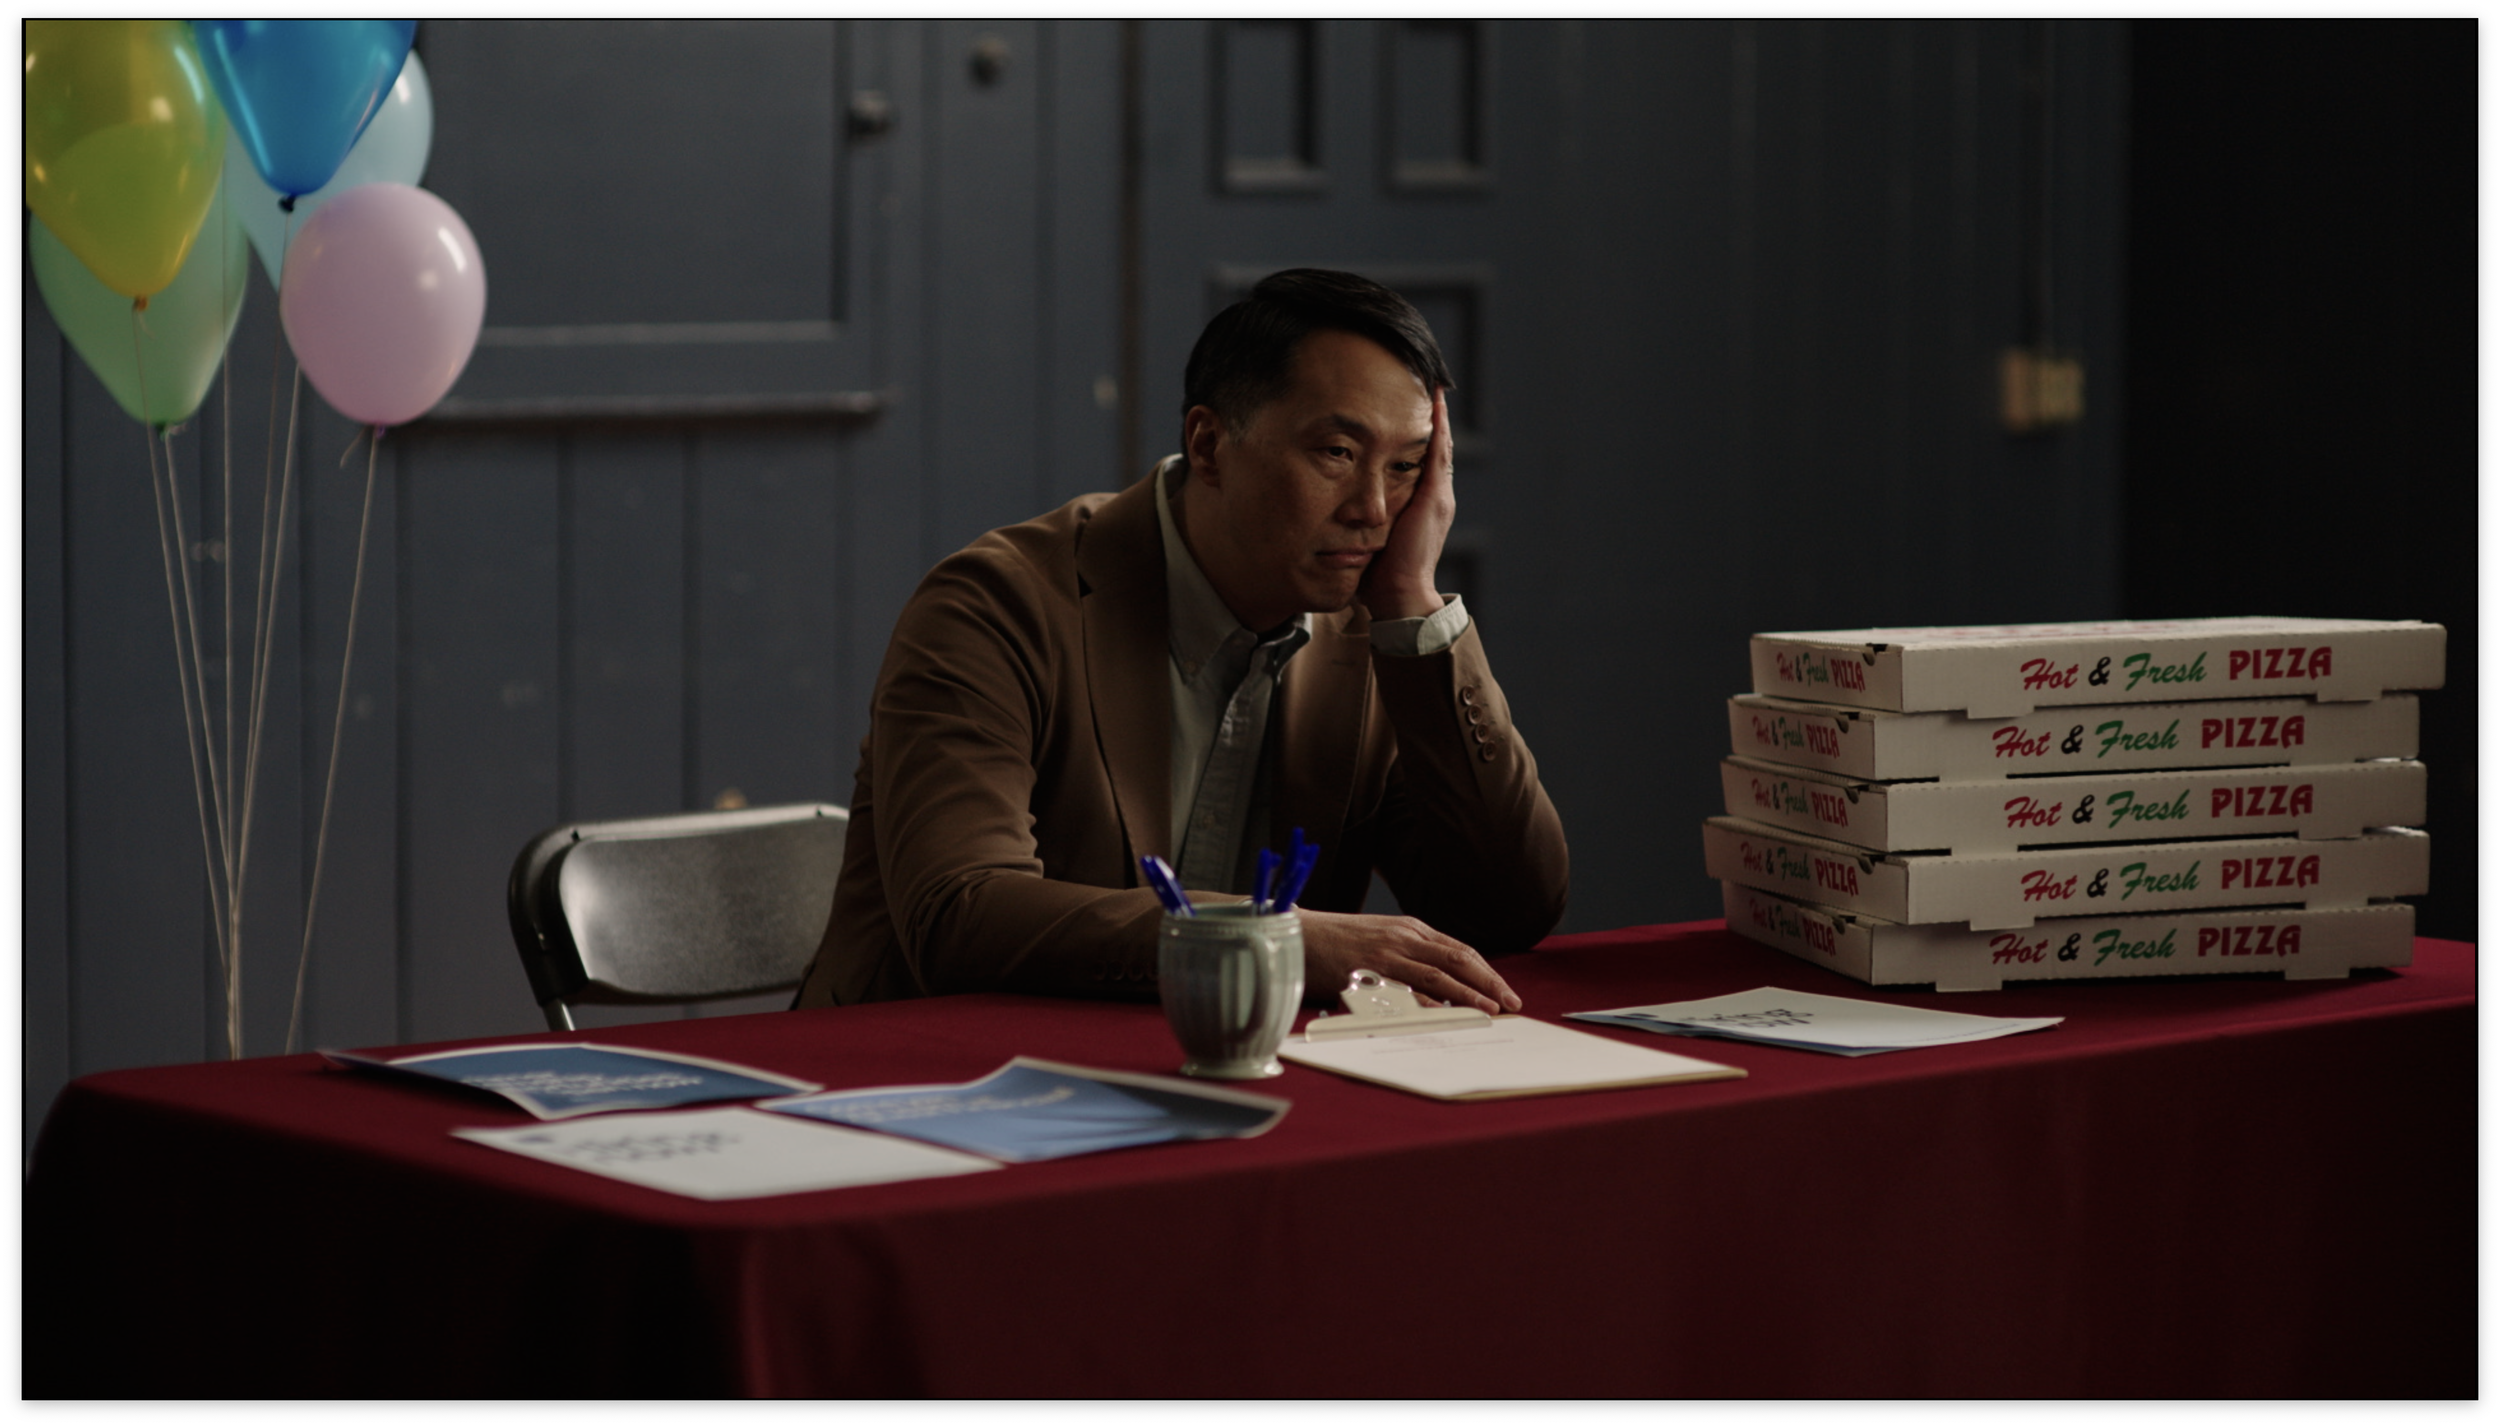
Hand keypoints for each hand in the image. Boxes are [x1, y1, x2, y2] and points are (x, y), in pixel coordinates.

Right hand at [1297, 907, 1521, 1014]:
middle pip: (1457, 960)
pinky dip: (1427, 1005)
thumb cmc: (1339, 939)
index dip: (1487, 972)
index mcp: (1411, 928)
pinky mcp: (1365, 973)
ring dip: (1467, 994)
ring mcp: (1385, 955)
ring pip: (1437, 975)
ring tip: (1490, 1010)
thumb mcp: (1383, 936)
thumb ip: (1412, 952)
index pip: (1460, 950)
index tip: (1505, 991)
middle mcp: (1403, 938)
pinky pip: (1403, 991)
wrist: (1297, 934)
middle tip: (1511, 1003)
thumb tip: (1444, 980)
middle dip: (1489, 982)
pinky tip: (1444, 1017)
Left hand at [1359, 388, 1455, 621]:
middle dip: (1428, 414)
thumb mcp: (1367, 539)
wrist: (1400, 597)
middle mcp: (1434, 496)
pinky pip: (1438, 450)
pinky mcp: (1434, 495)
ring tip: (1430, 378)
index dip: (1415, 433)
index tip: (1404, 407)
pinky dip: (1437, 424)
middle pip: (1434, 445)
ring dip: (1435, 411)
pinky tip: (1434, 399)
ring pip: (1439, 442)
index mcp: (1420, 505)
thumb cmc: (1378, 577)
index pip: (1419, 460)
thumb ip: (1356, 521)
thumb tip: (1329, 513)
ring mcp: (1438, 494)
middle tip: (1422, 380)